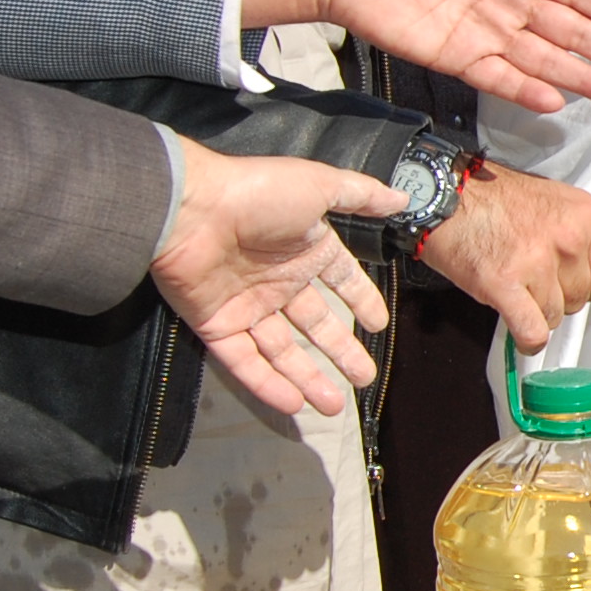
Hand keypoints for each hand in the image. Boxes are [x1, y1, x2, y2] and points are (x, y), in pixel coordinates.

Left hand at [150, 136, 398, 417]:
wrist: (188, 209)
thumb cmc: (255, 193)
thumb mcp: (318, 184)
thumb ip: (361, 194)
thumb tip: (402, 198)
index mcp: (304, 248)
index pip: (341, 281)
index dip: (361, 302)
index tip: (378, 324)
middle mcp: (277, 280)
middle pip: (316, 325)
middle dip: (341, 352)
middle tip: (364, 377)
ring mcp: (246, 305)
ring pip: (283, 352)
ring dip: (309, 379)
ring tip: (335, 405)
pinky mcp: (216, 326)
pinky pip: (245, 363)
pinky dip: (268, 386)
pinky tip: (295, 404)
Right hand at [414, 159, 590, 350]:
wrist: (449, 195)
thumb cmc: (501, 201)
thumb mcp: (560, 210)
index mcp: (587, 218)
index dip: (587, 287)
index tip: (567, 281)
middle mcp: (568, 239)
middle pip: (580, 300)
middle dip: (558, 296)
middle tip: (531, 275)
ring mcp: (537, 262)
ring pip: (555, 316)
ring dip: (536, 311)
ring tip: (515, 285)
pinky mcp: (504, 283)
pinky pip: (532, 331)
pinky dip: (528, 339)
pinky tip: (520, 332)